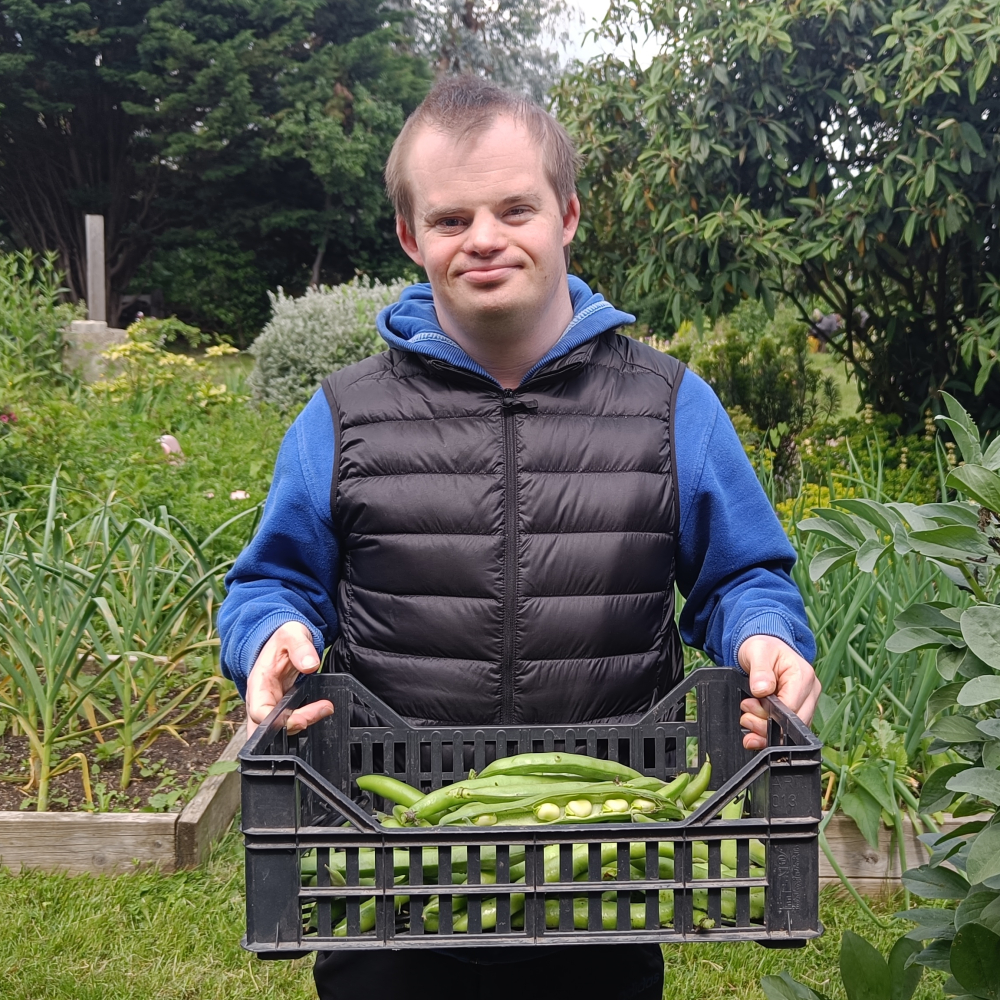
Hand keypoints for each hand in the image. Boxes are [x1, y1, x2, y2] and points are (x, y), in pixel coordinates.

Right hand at [245, 621, 333, 736]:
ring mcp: (270, 708)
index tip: (305, 718)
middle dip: (289, 731)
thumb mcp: (291, 634)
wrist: (284, 641)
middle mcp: (260, 701)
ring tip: (325, 708)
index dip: (281, 721)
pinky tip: (321, 711)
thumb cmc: (283, 639)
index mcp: (257, 685)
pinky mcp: (282, 711)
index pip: (260, 714)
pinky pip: (289, 725)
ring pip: (277, 732)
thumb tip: (310, 665)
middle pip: (263, 731)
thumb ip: (300, 647)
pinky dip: (304, 722)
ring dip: (302, 725)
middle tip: (318, 713)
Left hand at [737, 635, 820, 750]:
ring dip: (766, 732)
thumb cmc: (762, 647)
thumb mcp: (757, 652)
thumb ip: (760, 671)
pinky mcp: (799, 711)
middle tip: (745, 716)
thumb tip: (761, 690)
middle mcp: (810, 692)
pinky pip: (787, 730)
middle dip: (766, 726)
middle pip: (794, 723)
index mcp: (803, 677)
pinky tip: (754, 735)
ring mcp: (807, 703)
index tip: (748, 706)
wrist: (764, 648)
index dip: (768, 714)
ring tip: (746, 720)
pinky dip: (770, 735)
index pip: (791, 708)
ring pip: (791, 731)